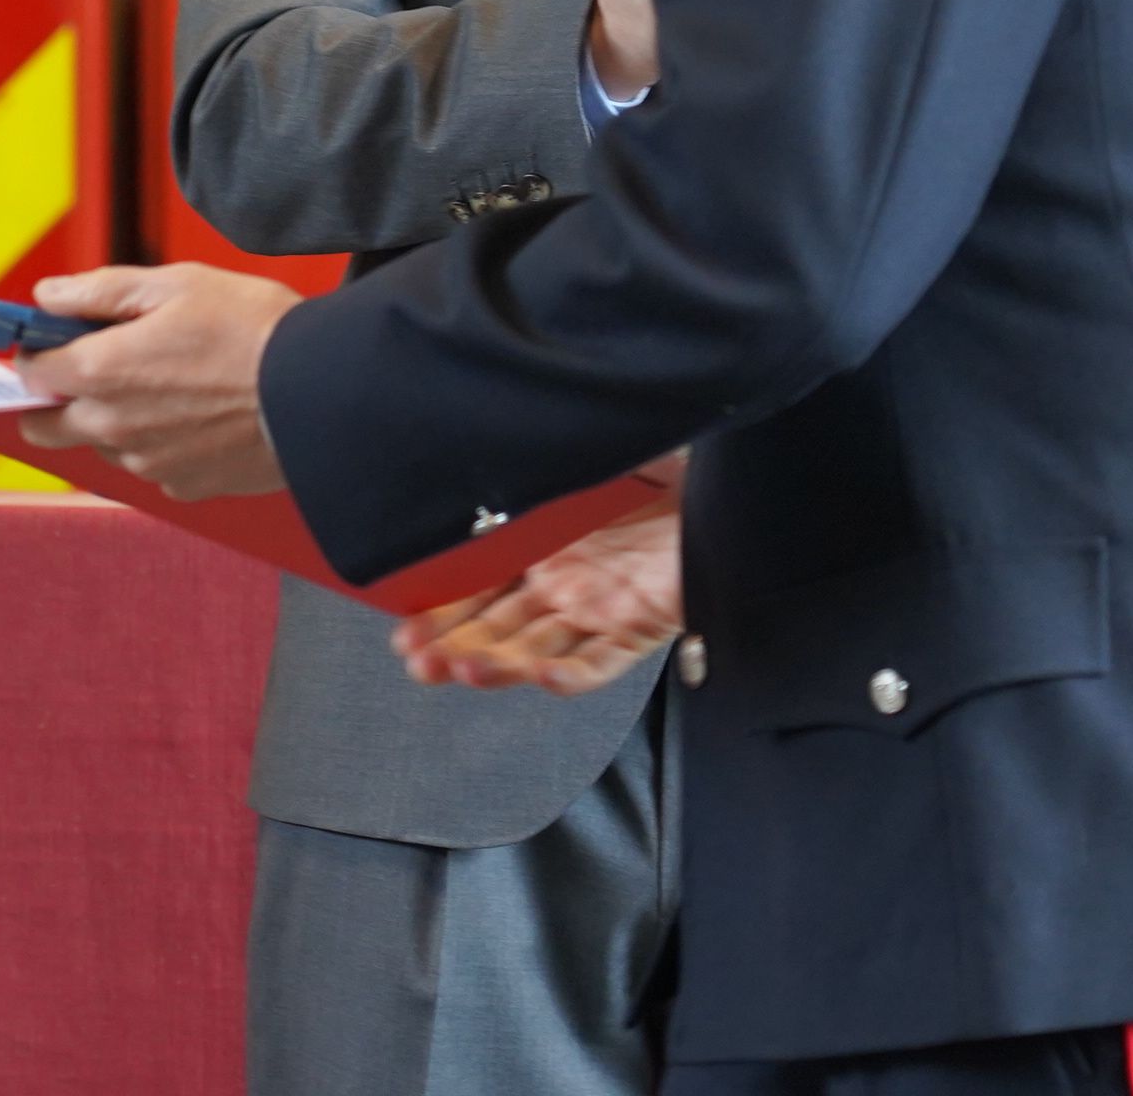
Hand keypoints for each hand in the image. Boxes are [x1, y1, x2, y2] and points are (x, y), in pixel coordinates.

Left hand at [16, 263, 303, 497]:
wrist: (321, 390)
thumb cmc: (254, 329)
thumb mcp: (176, 283)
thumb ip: (100, 290)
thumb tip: (47, 296)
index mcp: (101, 371)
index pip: (28, 371)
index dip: (40, 348)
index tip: (62, 336)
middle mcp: (112, 427)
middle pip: (44, 426)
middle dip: (55, 398)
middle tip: (100, 367)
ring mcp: (146, 463)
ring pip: (102, 445)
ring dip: (115, 419)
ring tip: (174, 384)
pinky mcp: (183, 486)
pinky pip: (150, 465)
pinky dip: (161, 442)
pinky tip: (201, 413)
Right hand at [395, 485, 684, 695]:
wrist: (728, 483)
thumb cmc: (659, 464)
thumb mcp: (583, 460)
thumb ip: (532, 472)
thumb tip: (470, 456)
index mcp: (544, 544)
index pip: (478, 587)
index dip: (440, 611)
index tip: (404, 625)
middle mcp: (564, 583)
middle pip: (497, 629)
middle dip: (451, 648)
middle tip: (417, 661)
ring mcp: (598, 611)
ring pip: (535, 652)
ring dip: (497, 666)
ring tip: (459, 669)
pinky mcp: (637, 630)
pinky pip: (598, 665)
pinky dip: (568, 676)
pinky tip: (539, 674)